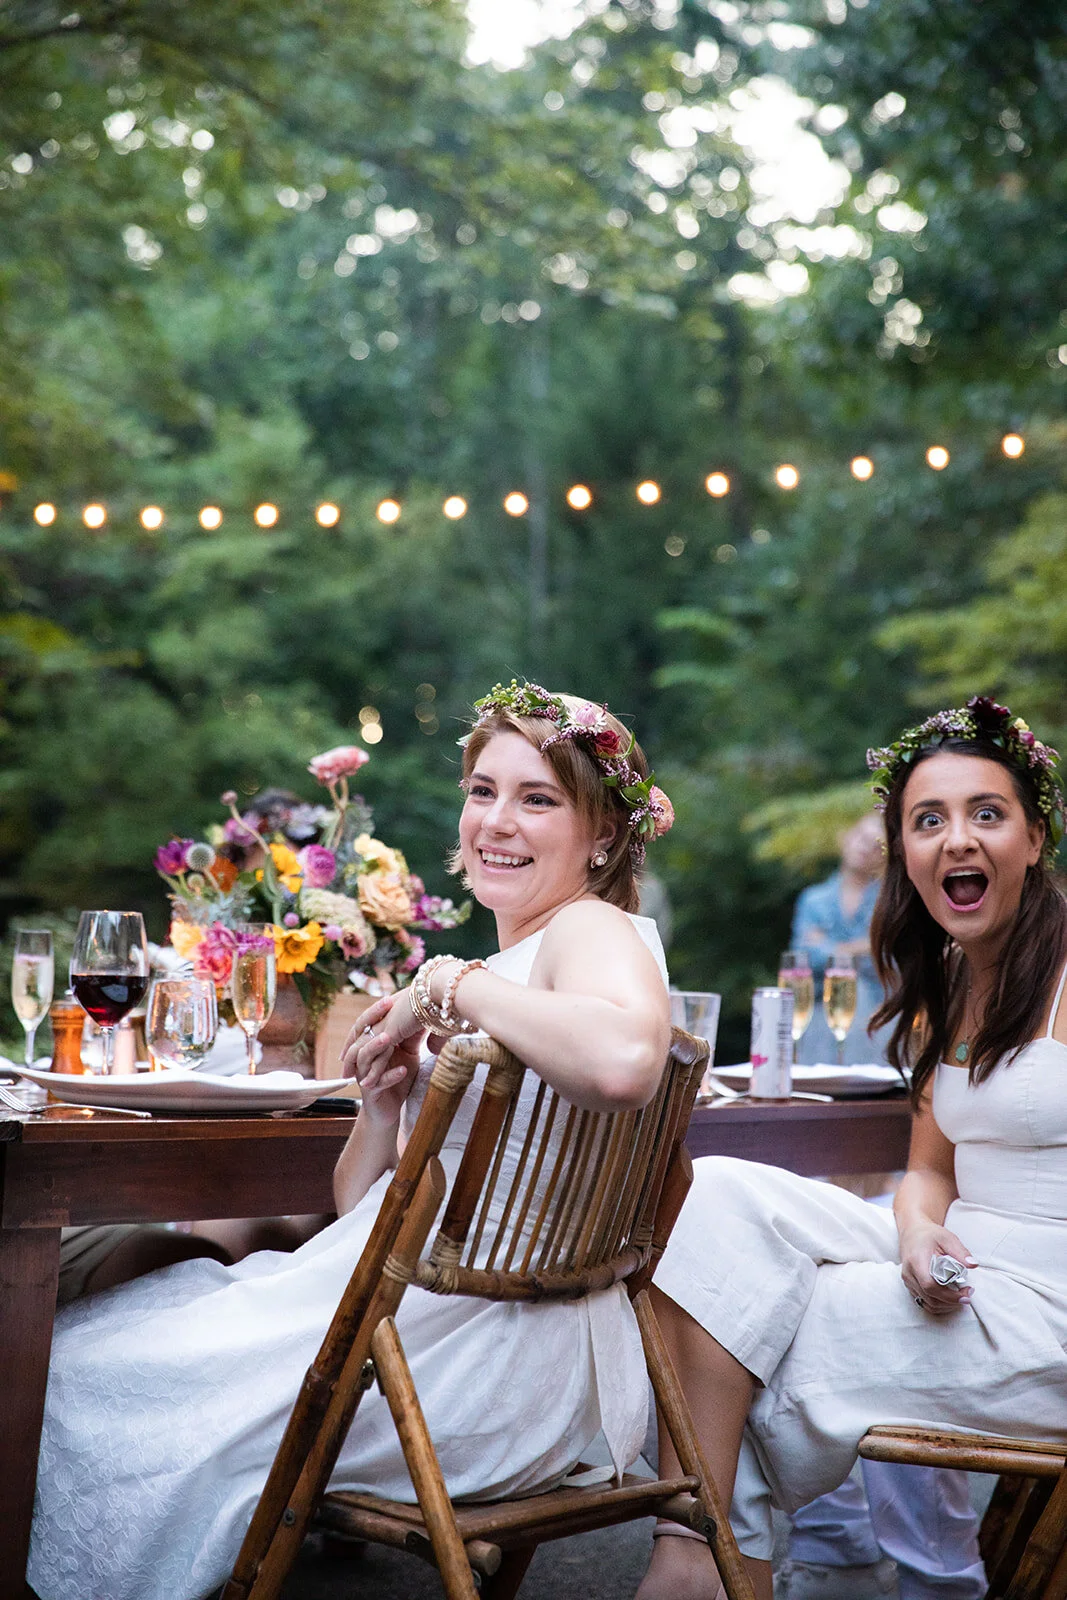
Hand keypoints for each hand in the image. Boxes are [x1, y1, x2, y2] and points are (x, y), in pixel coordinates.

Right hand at [340, 995, 424, 1127]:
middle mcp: (364, 1057)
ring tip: (389, 1038)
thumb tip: (428, 1012)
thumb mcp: (409, 1054)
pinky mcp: (370, 1092)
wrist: (389, 1110)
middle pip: (362, 1033)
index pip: (369, 1022)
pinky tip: (403, 1070)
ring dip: (376, 1047)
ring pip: (365, 1057)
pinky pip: (378, 1082)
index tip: (392, 996)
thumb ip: (412, 1036)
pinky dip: (391, 1076)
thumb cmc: (397, 1077)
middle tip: (388, 1005)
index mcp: (370, 1045)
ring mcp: (365, 1074)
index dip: (378, 1009)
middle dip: (374, 1018)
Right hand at [899, 1221, 975, 1314]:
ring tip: (960, 1296)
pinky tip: (950, 1297)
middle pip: (930, 1298)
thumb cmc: (929, 1235)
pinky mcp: (910, 1286)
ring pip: (928, 1304)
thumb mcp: (946, 1238)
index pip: (930, 1286)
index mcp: (917, 1261)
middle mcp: (909, 1274)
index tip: (966, 1293)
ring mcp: (908, 1281)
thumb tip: (973, 1264)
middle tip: (968, 1295)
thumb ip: (960, 1251)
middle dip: (952, 1302)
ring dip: (947, 1305)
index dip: (949, 1295)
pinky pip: (924, 1302)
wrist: (912, 1232)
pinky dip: (939, 1304)